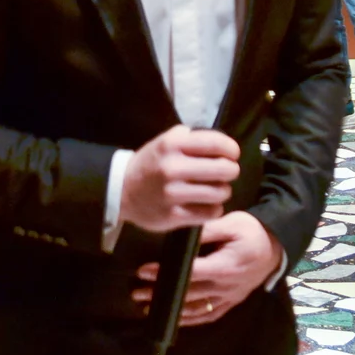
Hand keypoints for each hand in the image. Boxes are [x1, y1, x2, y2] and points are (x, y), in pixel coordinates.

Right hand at [120, 125, 241, 232]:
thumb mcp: (165, 141)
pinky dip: (214, 208)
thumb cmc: (151, 163)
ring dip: (223, 191)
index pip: (216, 143)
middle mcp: (173, 167)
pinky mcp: (173, 215)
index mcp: (173, 144)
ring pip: (220, 192)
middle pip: (224, 169)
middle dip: (231, 170)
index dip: (231, 149)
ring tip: (216, 189)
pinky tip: (208, 204)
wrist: (121, 190)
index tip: (232, 154)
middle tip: (227, 172)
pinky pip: (210, 212)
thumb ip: (191, 138)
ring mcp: (173, 193)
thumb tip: (221, 143)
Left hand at [132, 211, 281, 326]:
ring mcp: (229, 297)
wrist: (277, 246)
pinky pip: (210, 314)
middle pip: (188, 294)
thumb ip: (207, 230)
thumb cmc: (253, 231)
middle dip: (161, 294)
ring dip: (171, 310)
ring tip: (147, 308)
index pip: (189, 273)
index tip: (144, 272)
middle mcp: (225, 287)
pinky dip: (191, 319)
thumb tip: (183, 232)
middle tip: (137, 293)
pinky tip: (176, 319)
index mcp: (224, 267)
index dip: (165, 274)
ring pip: (197, 308)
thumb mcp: (232, 223)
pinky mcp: (232, 302)